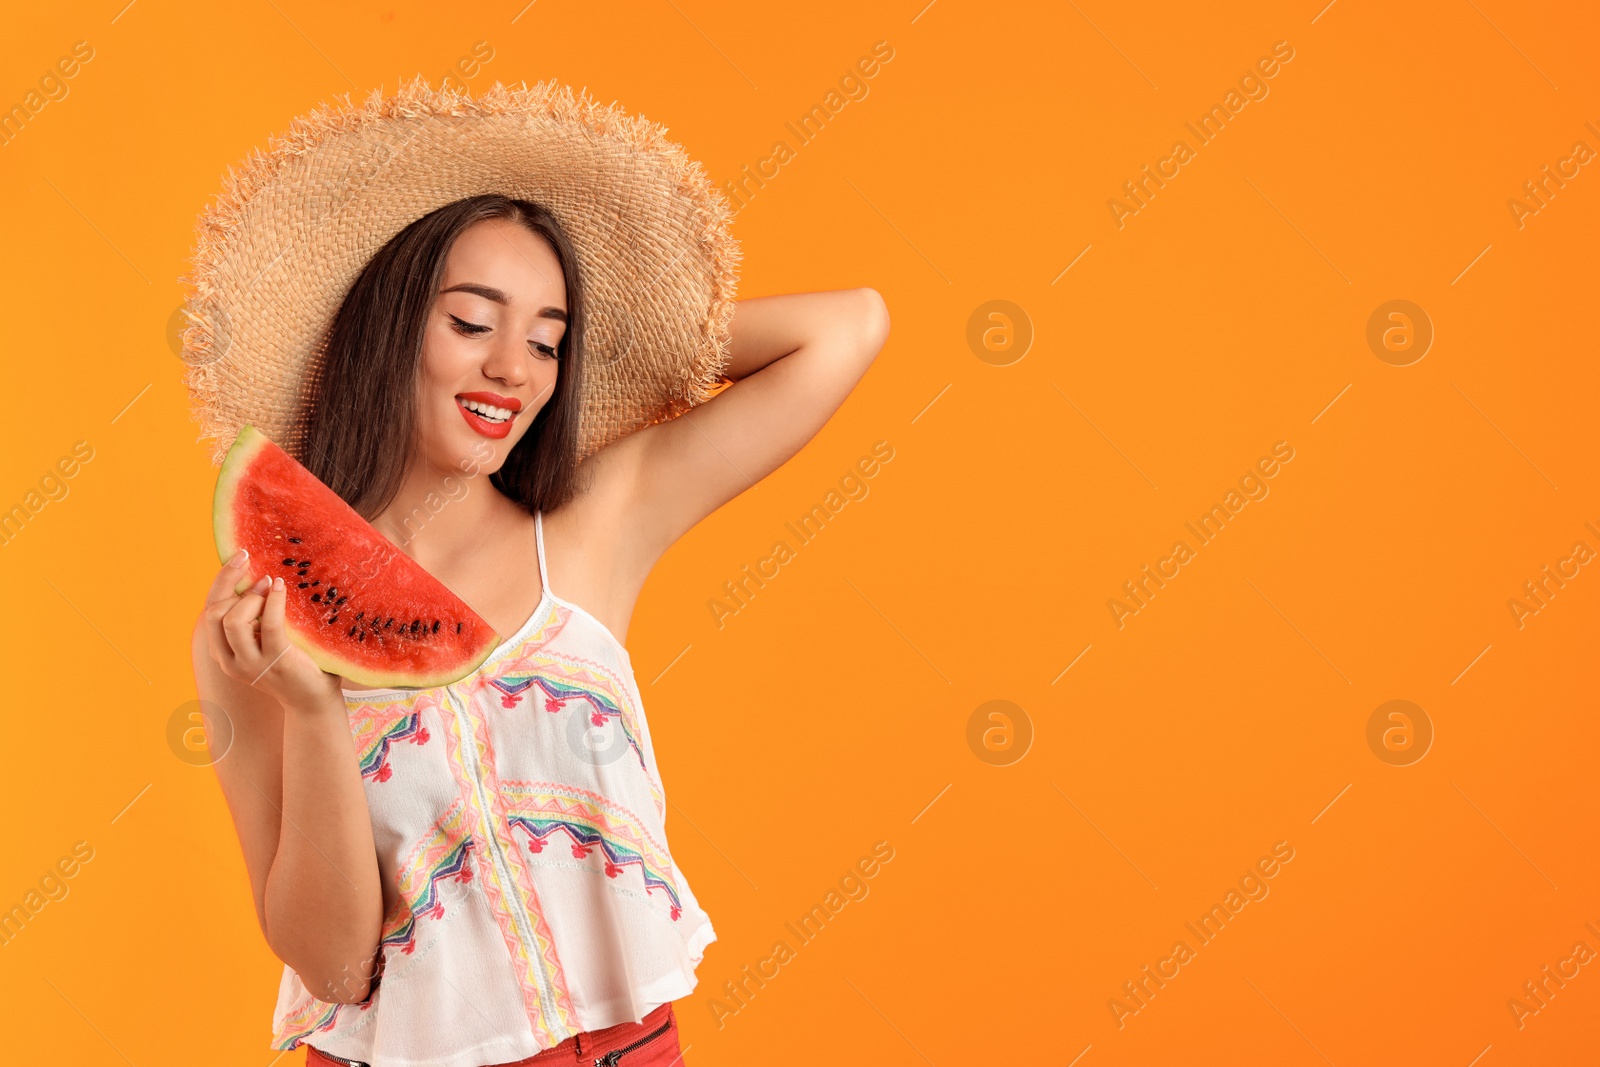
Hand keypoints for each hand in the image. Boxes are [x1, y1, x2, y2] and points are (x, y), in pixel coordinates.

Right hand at [201, 549, 343, 709]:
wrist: (313, 702)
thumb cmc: (294, 663)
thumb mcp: (267, 639)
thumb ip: (257, 618)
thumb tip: (261, 576)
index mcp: (225, 652)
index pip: (209, 611)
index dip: (221, 582)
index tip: (239, 558)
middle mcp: (231, 660)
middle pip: (213, 613)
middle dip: (231, 584)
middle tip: (256, 569)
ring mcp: (252, 664)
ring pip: (232, 621)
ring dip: (251, 598)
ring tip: (270, 587)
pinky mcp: (277, 662)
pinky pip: (268, 625)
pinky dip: (273, 602)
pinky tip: (280, 588)